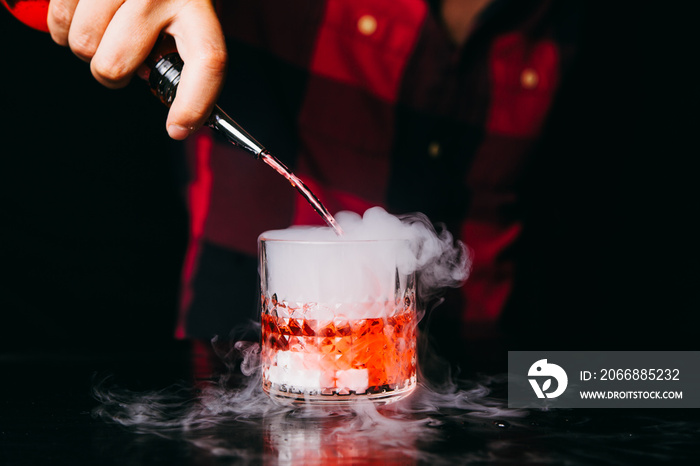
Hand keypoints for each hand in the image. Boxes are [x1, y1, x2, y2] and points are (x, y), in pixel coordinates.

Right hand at [47, 0, 226, 139]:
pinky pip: (59, 16)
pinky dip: (62, 25)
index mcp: (198, 4)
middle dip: (114, 74)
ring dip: (86, 48)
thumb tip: (176, 99)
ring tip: (103, 31)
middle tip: (123, 61)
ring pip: (83, 44)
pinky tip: (81, 14)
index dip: (193, 102)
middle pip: (117, 64)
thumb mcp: (193, 10)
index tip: (178, 127)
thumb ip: (185, 49)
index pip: (207, 59)